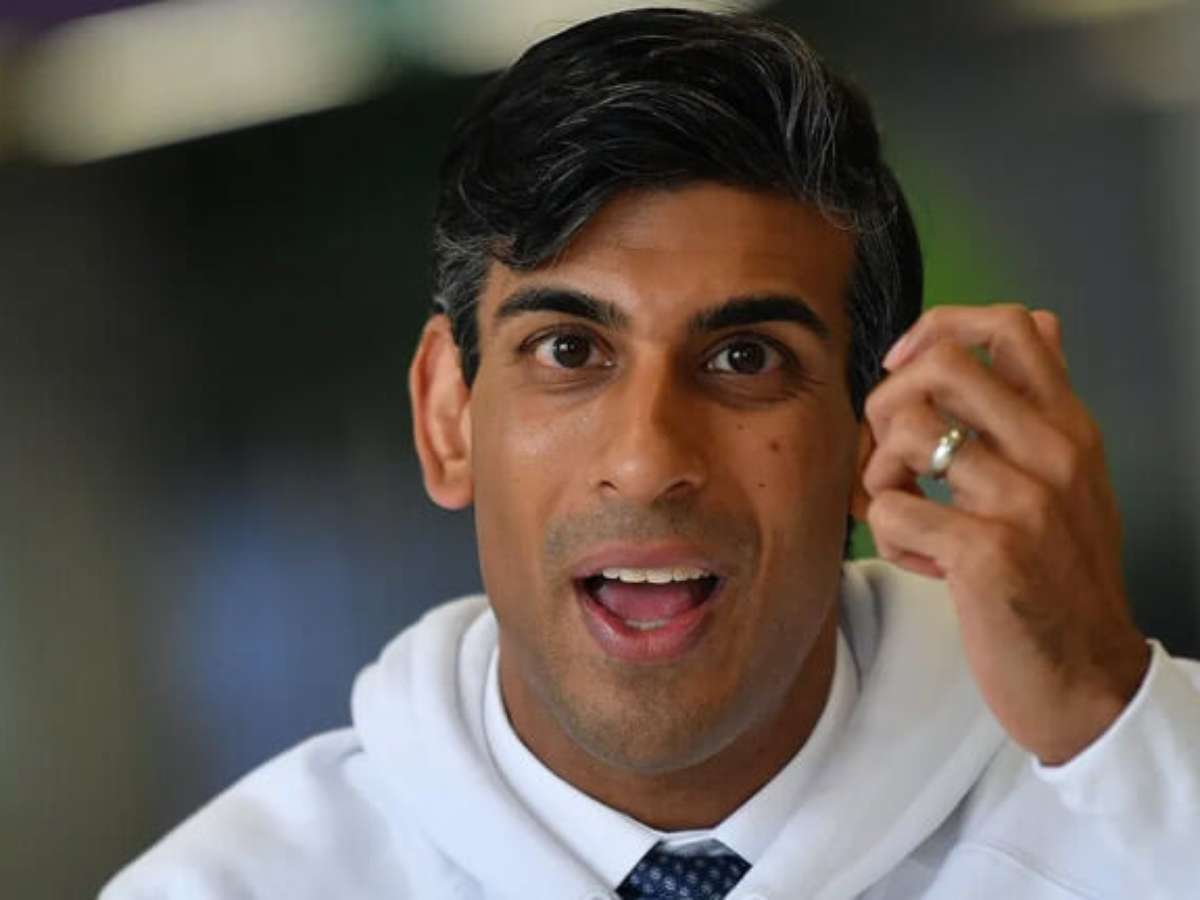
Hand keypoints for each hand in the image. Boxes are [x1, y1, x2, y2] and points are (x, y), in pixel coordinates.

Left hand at [861, 304, 1149, 764]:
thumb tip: (1041, 320)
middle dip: (887, 403)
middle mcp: (1052, 452)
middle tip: (891, 456)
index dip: (937, 327)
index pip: (1010, 326)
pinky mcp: (986, 552)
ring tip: (905, 514)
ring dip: (880, 476)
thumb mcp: (1076, 479)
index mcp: (1070, 428)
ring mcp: (1022, 500)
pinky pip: (892, 511)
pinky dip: (890, 538)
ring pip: (904, 434)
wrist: (1090, 681)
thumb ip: (1046, 404)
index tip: (904, 365)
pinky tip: (922, 563)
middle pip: (939, 366)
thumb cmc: (1064, 579)